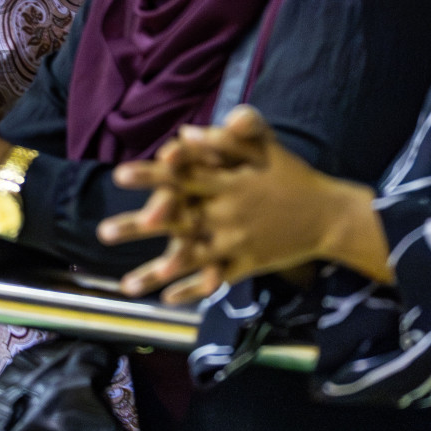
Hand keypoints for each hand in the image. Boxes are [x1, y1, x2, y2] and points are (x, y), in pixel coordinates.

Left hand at [105, 115, 377, 302]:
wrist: (329, 216)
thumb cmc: (291, 175)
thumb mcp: (266, 147)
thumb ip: (231, 134)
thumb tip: (187, 131)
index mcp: (227, 183)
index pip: (182, 177)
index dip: (152, 175)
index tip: (119, 174)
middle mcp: (227, 214)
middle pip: (176, 221)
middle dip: (138, 228)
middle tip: (102, 232)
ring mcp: (236, 243)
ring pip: (190, 259)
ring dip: (157, 272)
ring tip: (125, 285)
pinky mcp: (247, 265)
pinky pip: (216, 280)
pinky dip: (192, 291)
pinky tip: (166, 300)